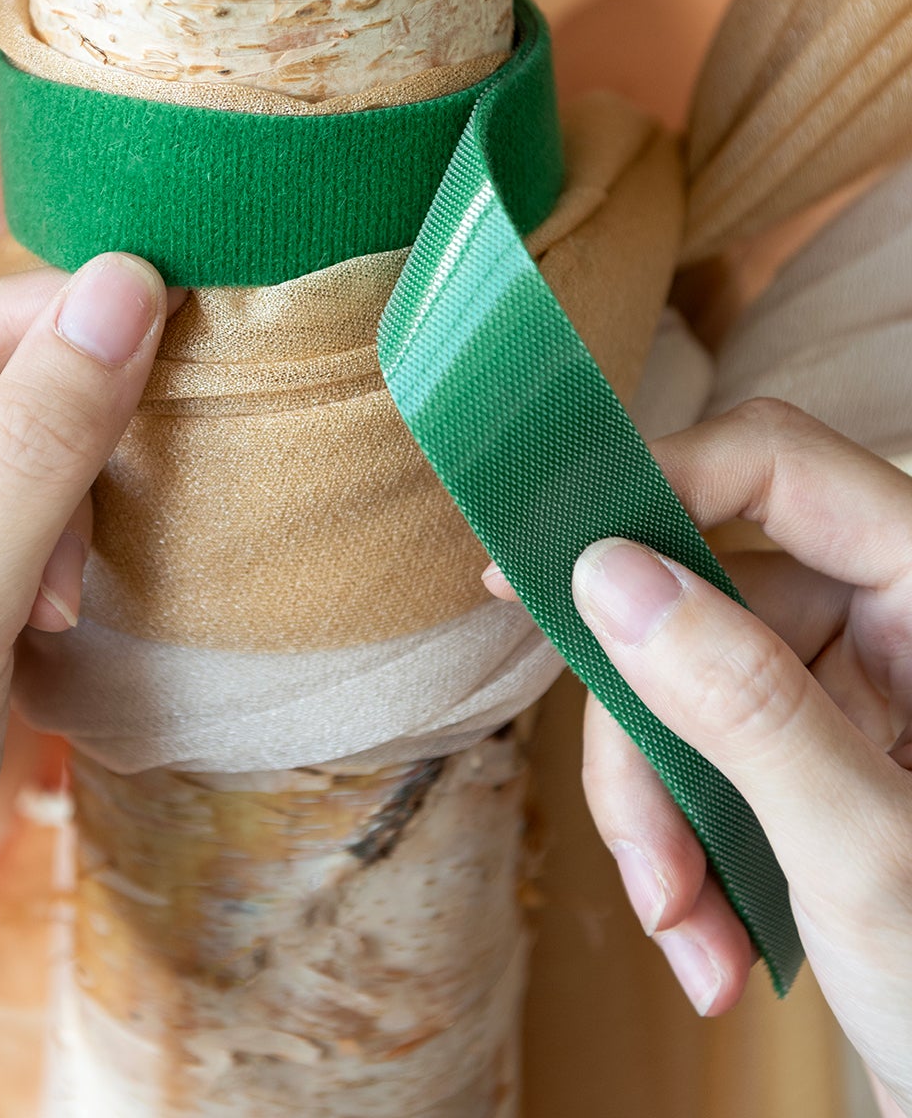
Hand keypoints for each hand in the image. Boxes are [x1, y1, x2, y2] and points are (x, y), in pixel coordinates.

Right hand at [521, 401, 911, 1115]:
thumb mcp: (868, 855)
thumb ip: (744, 705)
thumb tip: (607, 574)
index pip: (777, 466)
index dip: (654, 488)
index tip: (536, 558)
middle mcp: (896, 619)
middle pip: (704, 601)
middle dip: (649, 737)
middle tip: (643, 856)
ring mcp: (857, 687)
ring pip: (684, 687)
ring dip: (661, 821)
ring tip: (687, 935)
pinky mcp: (820, 751)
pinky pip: (703, 754)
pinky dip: (685, 850)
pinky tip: (713, 946)